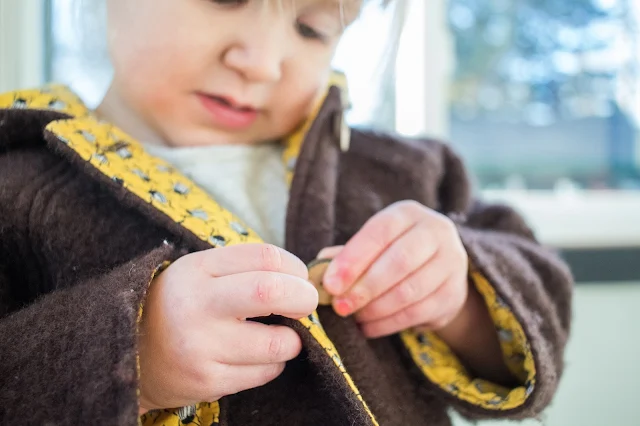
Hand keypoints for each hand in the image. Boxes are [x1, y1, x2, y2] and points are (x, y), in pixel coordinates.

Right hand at [137, 244, 317, 412]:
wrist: (131, 355)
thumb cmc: (182, 306)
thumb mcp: (201, 274)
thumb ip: (246, 270)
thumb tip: (303, 281)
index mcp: (196, 270)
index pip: (264, 257)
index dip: (295, 267)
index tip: (299, 277)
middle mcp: (195, 305)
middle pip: (271, 291)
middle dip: (303, 297)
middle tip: (306, 304)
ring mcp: (200, 346)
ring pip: (277, 343)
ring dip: (292, 340)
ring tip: (280, 336)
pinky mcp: (207, 380)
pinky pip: (264, 372)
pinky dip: (273, 363)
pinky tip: (258, 356)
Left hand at [320, 200, 468, 337]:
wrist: (440, 271)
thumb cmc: (394, 252)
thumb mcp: (374, 244)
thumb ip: (348, 254)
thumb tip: (320, 267)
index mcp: (408, 214)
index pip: (380, 232)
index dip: (353, 258)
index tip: (330, 284)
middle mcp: (436, 232)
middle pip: (400, 261)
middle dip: (365, 287)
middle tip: (340, 306)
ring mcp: (451, 262)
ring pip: (410, 290)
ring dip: (376, 309)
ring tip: (354, 318)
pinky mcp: (455, 293)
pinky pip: (418, 312)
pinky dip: (389, 323)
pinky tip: (369, 327)